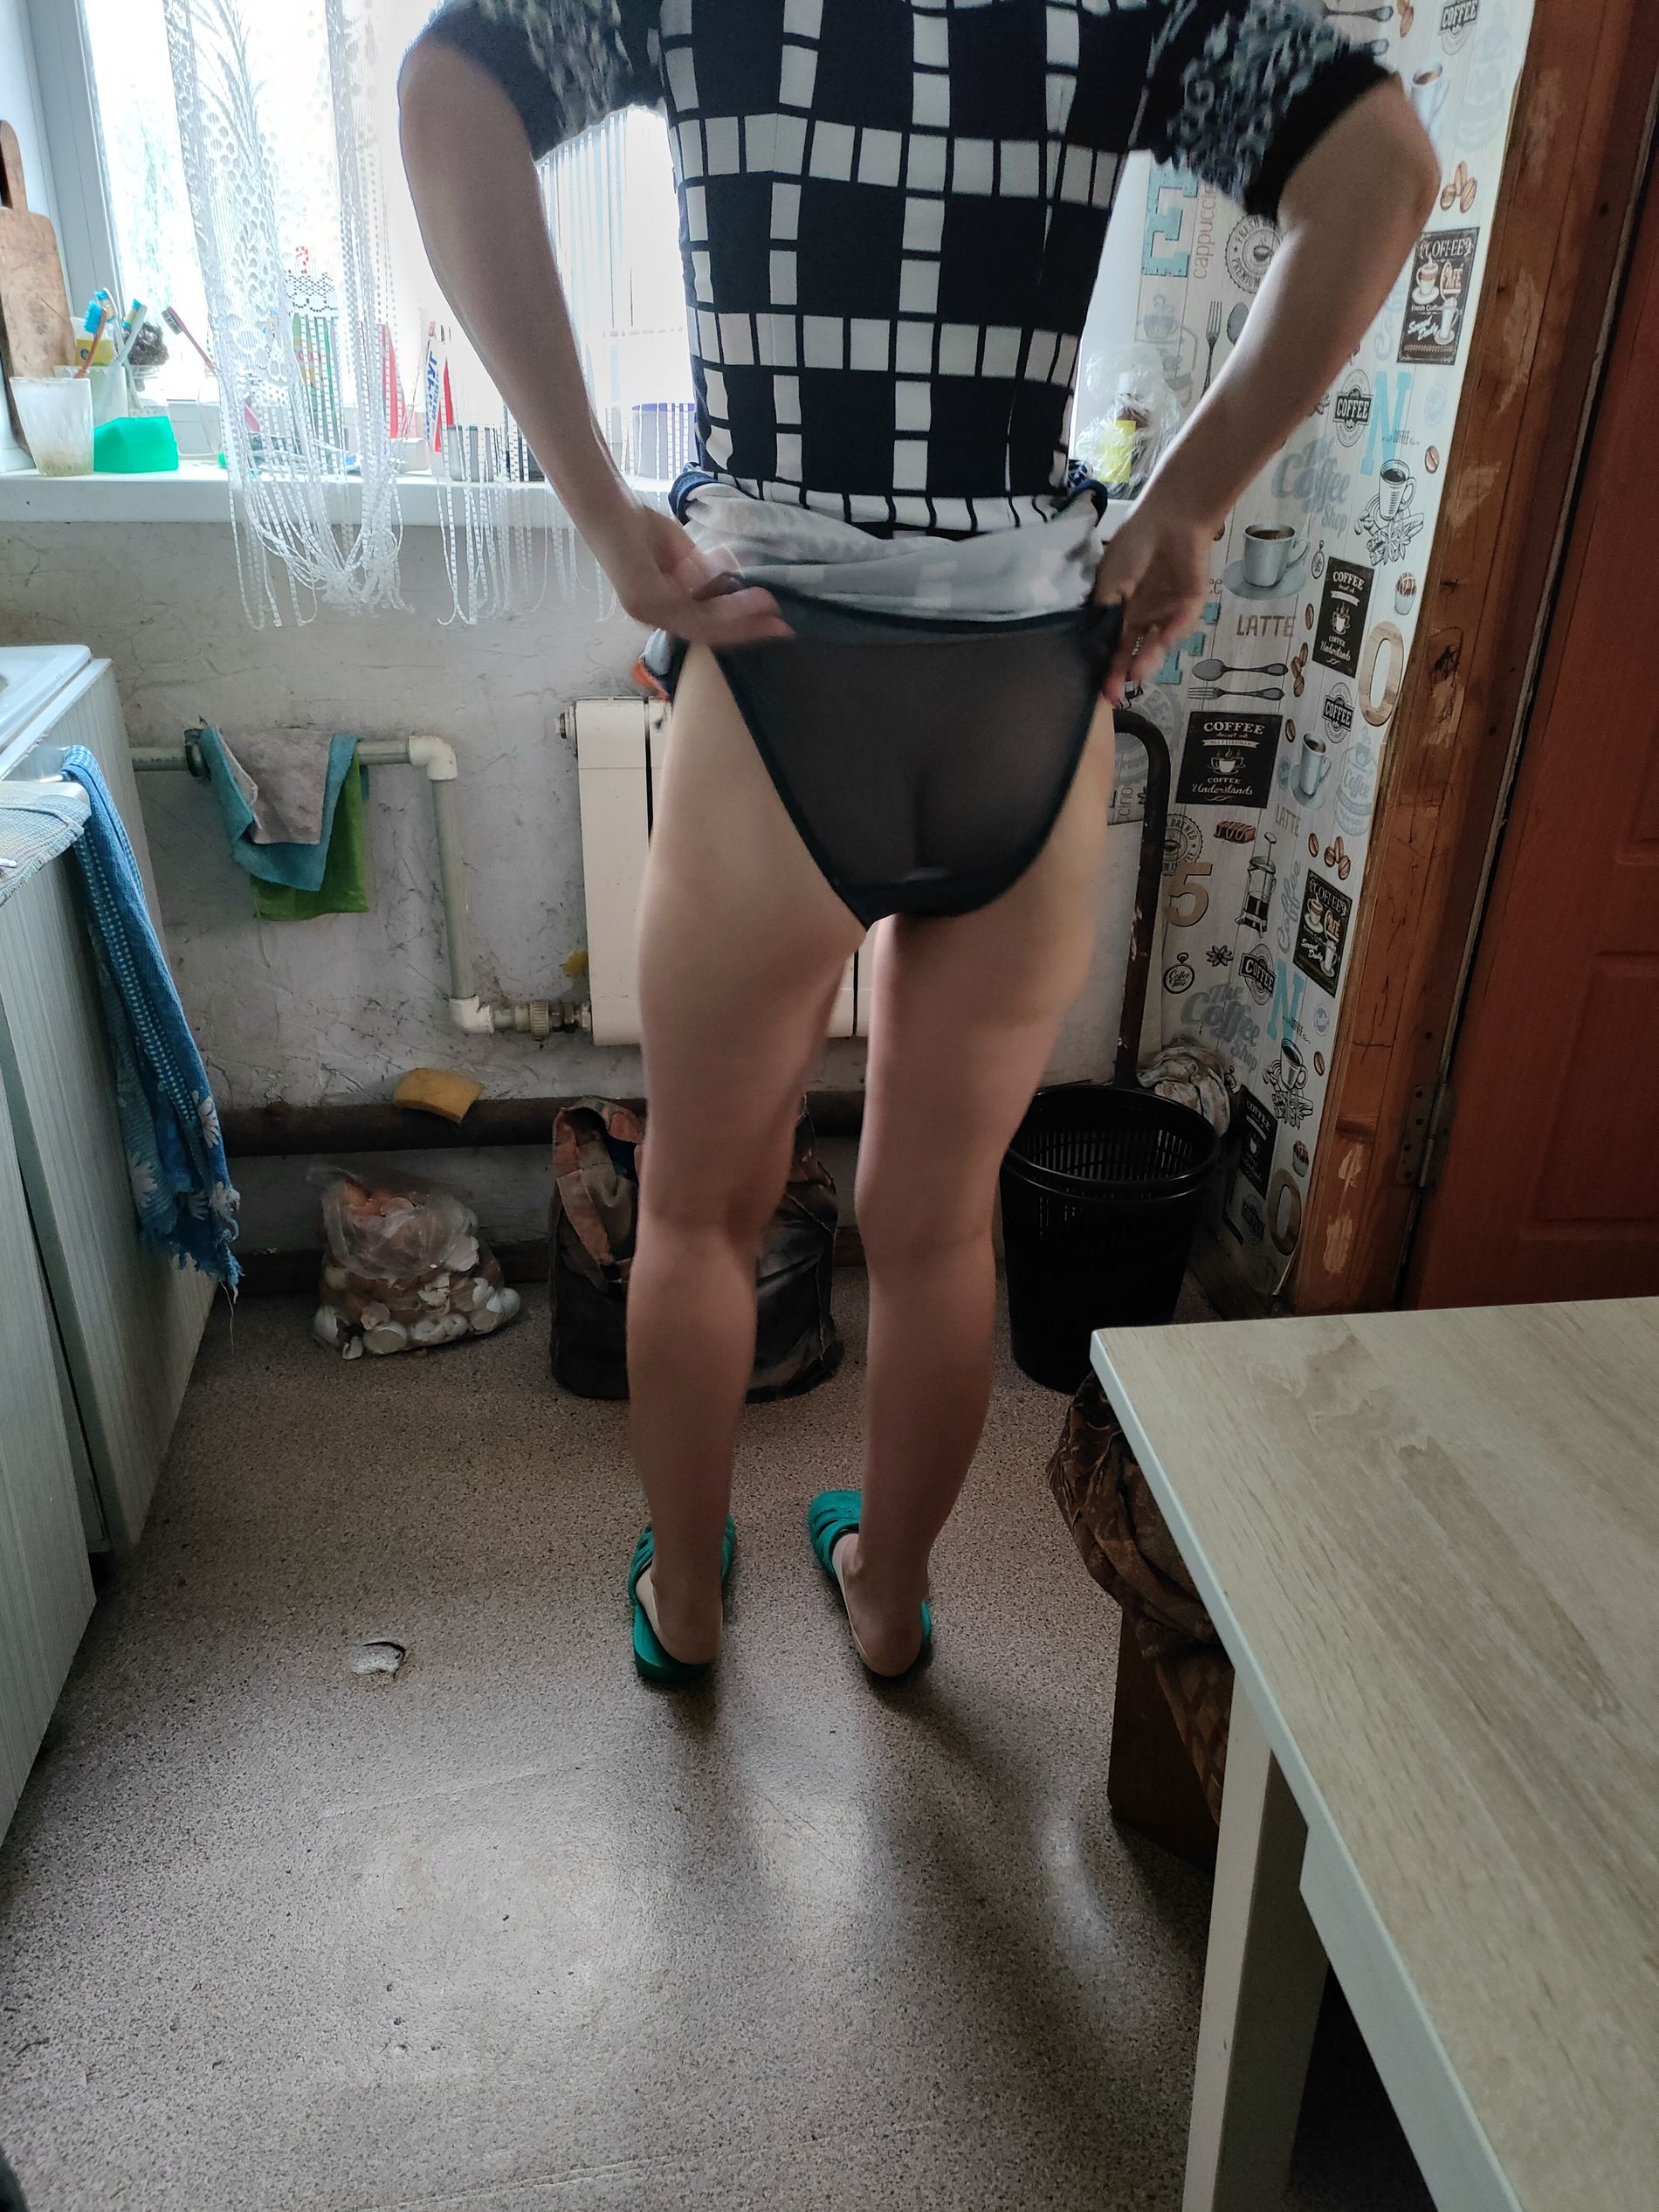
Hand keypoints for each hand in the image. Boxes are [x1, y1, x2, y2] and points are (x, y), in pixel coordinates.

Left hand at [589, 500, 791, 646]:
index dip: (742, 628)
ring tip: (768, 603)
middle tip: (782, 626)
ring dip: (738, 614)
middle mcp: (655, 618)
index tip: (774, 623)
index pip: (709, 627)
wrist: (607, 507)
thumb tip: (727, 583)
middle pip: (710, 633)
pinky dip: (716, 600)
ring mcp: (648, 611)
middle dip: (748, 629)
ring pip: (703, 623)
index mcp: (664, 610)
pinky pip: (687, 607)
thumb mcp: (680, 554)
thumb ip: (701, 573)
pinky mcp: (644, 599)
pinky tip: (736, 588)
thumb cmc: (639, 526)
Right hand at [1090, 498, 1215, 705]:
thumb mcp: (1108, 583)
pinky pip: (1177, 628)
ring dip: (1144, 660)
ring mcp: (1166, 612)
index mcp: (1120, 609)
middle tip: (1114, 695)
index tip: (1095, 687)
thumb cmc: (1133, 545)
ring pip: (1154, 643)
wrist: (1171, 517)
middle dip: (1121, 673)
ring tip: (1134, 675)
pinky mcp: (1189, 606)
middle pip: (1131, 650)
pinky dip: (1167, 640)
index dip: (1103, 664)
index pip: (1110, 643)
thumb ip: (1103, 617)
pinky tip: (1155, 649)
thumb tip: (1095, 648)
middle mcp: (1142, 615)